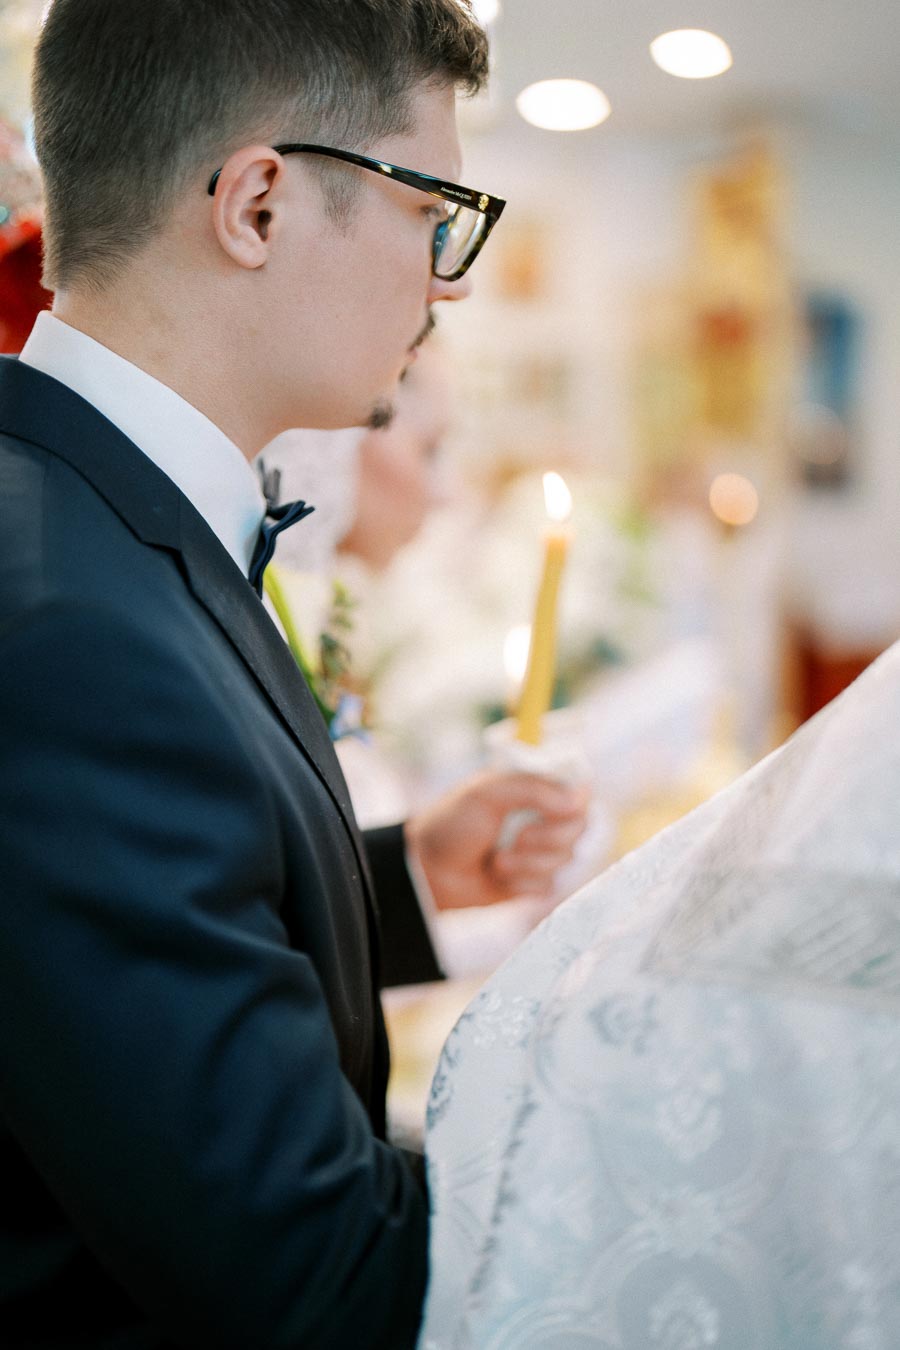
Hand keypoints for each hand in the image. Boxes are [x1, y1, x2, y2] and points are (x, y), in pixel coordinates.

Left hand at [404, 771, 590, 910]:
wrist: (429, 870)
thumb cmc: (452, 824)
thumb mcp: (488, 793)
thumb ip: (534, 789)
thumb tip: (578, 799)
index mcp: (534, 790)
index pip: (578, 792)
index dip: (573, 805)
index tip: (554, 812)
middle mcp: (542, 819)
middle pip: (578, 828)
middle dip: (546, 838)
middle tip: (515, 838)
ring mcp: (539, 851)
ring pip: (565, 860)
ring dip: (527, 863)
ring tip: (497, 861)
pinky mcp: (532, 881)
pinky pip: (548, 886)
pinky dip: (521, 884)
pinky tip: (498, 878)